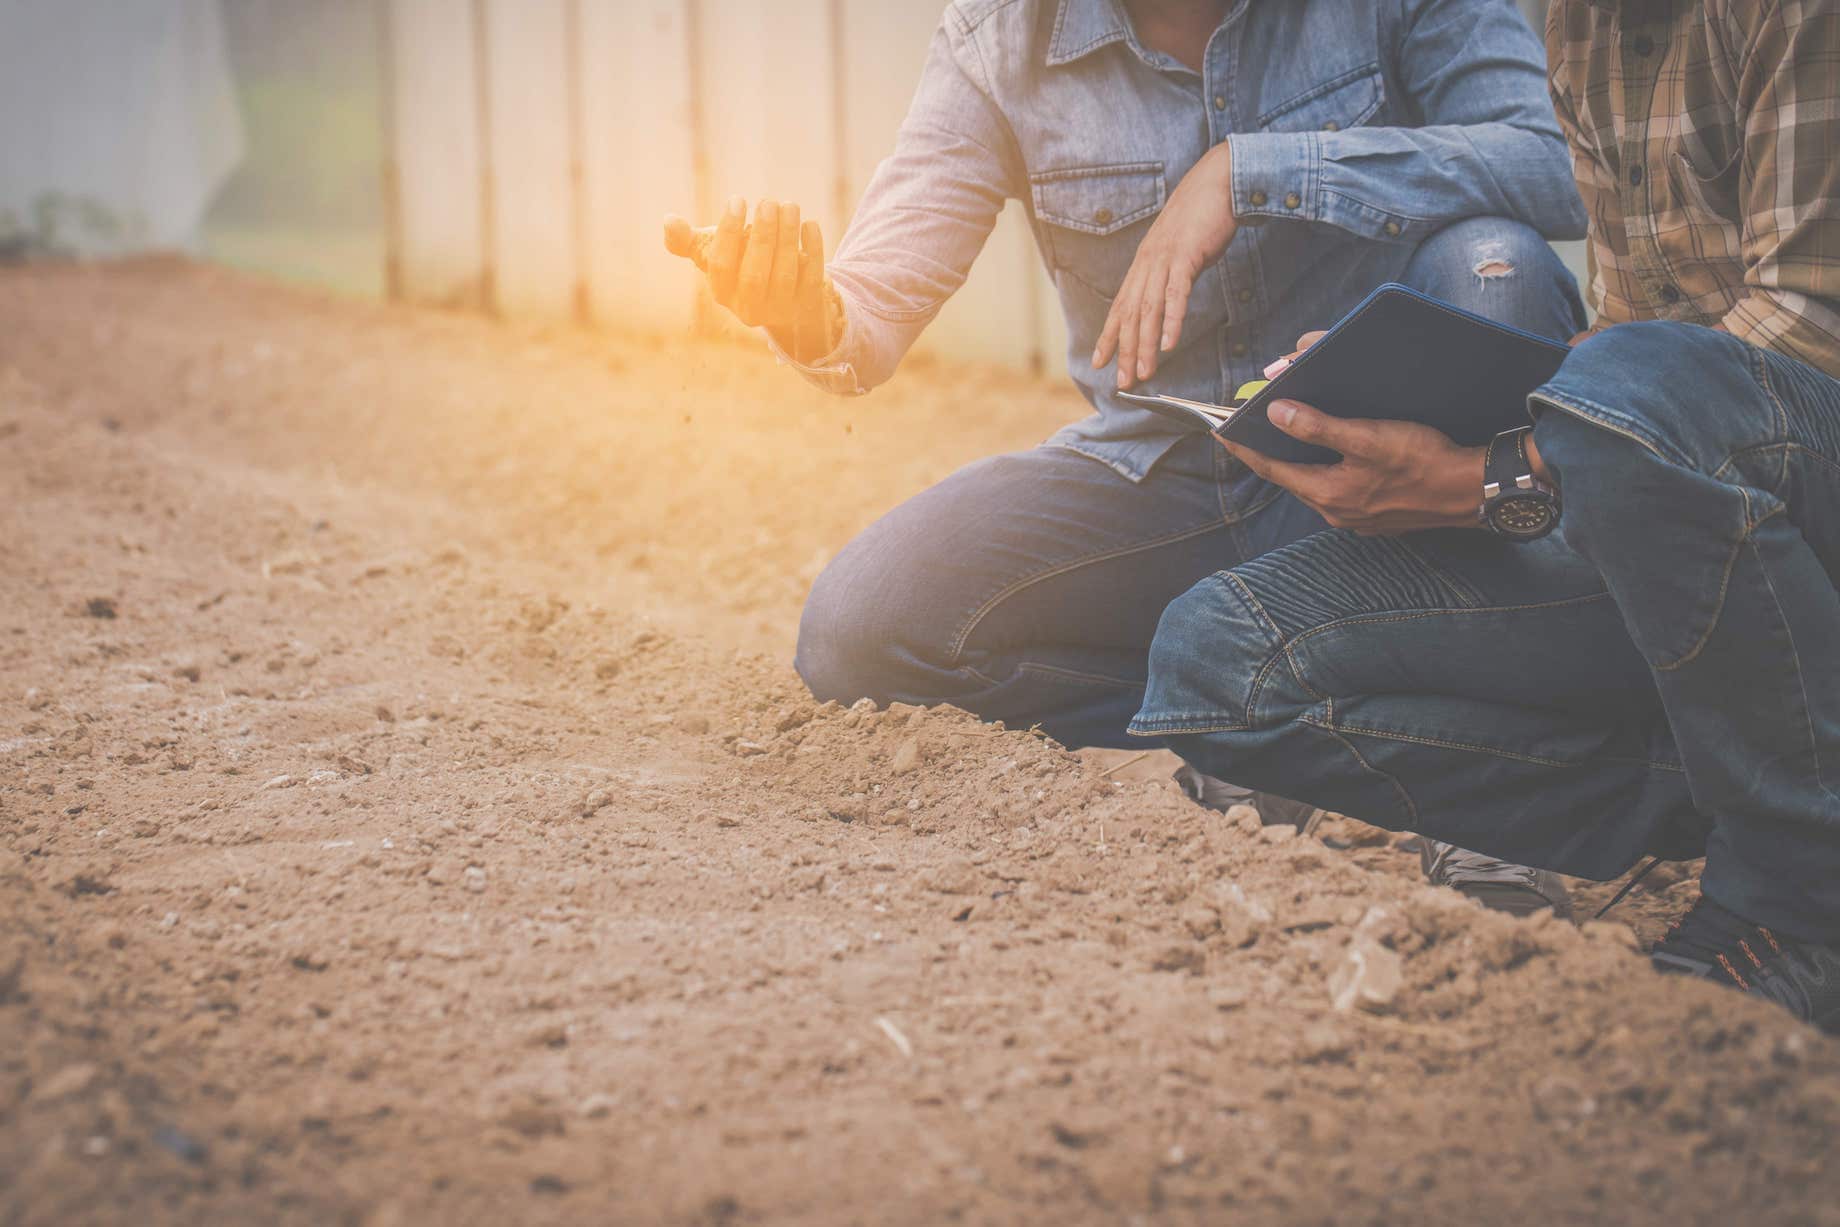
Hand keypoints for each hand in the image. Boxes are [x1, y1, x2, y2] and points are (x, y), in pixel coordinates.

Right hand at [663, 198, 839, 363]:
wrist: (784, 297)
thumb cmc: (741, 264)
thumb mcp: (713, 252)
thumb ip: (688, 240)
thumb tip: (668, 221)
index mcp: (722, 292)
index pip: (721, 265)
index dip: (728, 232)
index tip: (738, 200)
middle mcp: (749, 308)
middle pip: (754, 275)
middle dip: (762, 236)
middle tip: (768, 202)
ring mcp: (780, 309)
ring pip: (785, 275)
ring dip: (788, 238)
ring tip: (789, 206)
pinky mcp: (807, 304)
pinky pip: (813, 278)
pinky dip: (814, 250)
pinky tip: (810, 224)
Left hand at [1091, 143, 1237, 388]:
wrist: (1217, 181)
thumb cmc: (1202, 216)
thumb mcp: (1179, 250)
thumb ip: (1171, 274)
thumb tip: (1170, 297)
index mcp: (1143, 264)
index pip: (1120, 307)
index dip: (1108, 337)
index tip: (1099, 363)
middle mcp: (1147, 263)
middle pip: (1130, 315)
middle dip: (1125, 352)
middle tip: (1123, 382)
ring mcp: (1164, 259)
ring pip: (1149, 310)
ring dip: (1145, 345)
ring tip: (1143, 373)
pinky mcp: (1186, 255)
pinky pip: (1176, 294)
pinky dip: (1171, 320)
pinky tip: (1168, 344)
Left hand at [1220, 400, 1484, 534]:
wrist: (1472, 491)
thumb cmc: (1423, 461)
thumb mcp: (1367, 437)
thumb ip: (1318, 427)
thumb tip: (1276, 413)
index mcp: (1327, 493)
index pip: (1271, 468)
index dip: (1245, 447)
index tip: (1222, 430)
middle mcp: (1336, 512)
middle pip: (1291, 478)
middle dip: (1271, 453)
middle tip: (1252, 430)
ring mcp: (1357, 518)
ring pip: (1316, 485)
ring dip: (1301, 462)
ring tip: (1288, 438)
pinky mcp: (1378, 517)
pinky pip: (1340, 491)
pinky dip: (1328, 471)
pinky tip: (1335, 456)